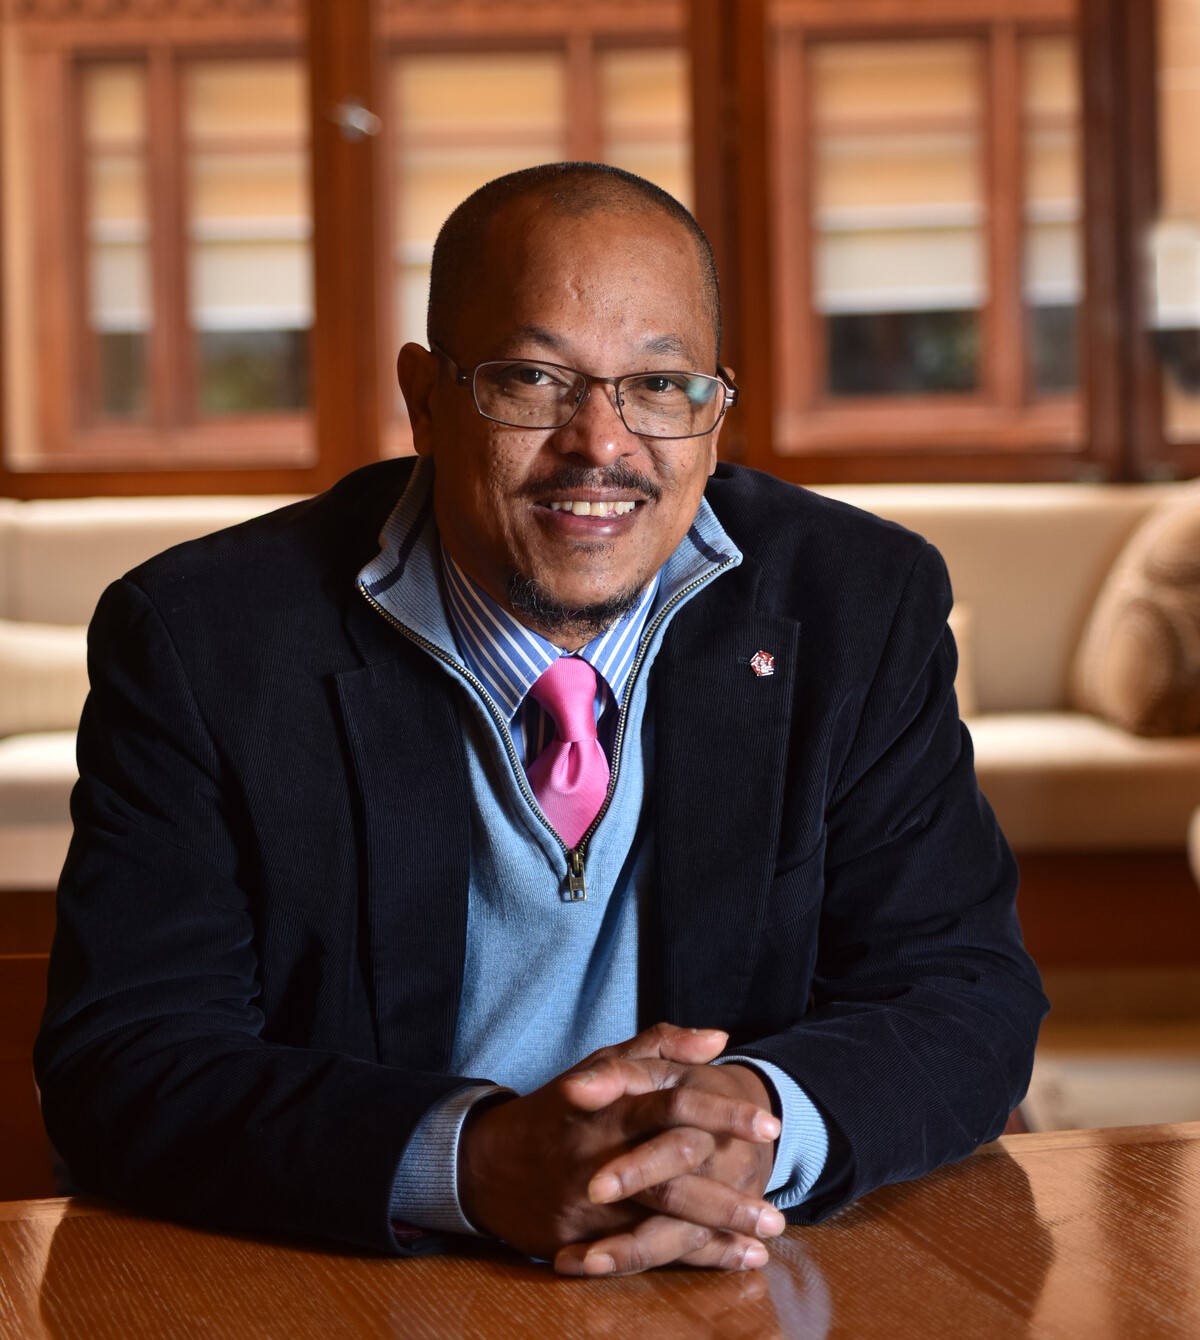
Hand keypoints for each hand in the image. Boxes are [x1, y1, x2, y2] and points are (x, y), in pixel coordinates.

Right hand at [457, 1023, 784, 1274]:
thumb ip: (659, 1046)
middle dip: (725, 1194)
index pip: (672, 1102)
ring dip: (715, 1234)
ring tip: (764, 1240)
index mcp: (611, 1101)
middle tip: (776, 1208)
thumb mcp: (602, 1064)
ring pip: (659, 1218)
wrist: (486, 1163)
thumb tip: (718, 1039)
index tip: (769, 1123)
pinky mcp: (580, 1237)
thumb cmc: (561, 1110)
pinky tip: (731, 1261)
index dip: (721, 1112)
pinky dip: (690, 1260)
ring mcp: (589, 1198)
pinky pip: (641, 1252)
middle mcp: (601, 1150)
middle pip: (670, 1169)